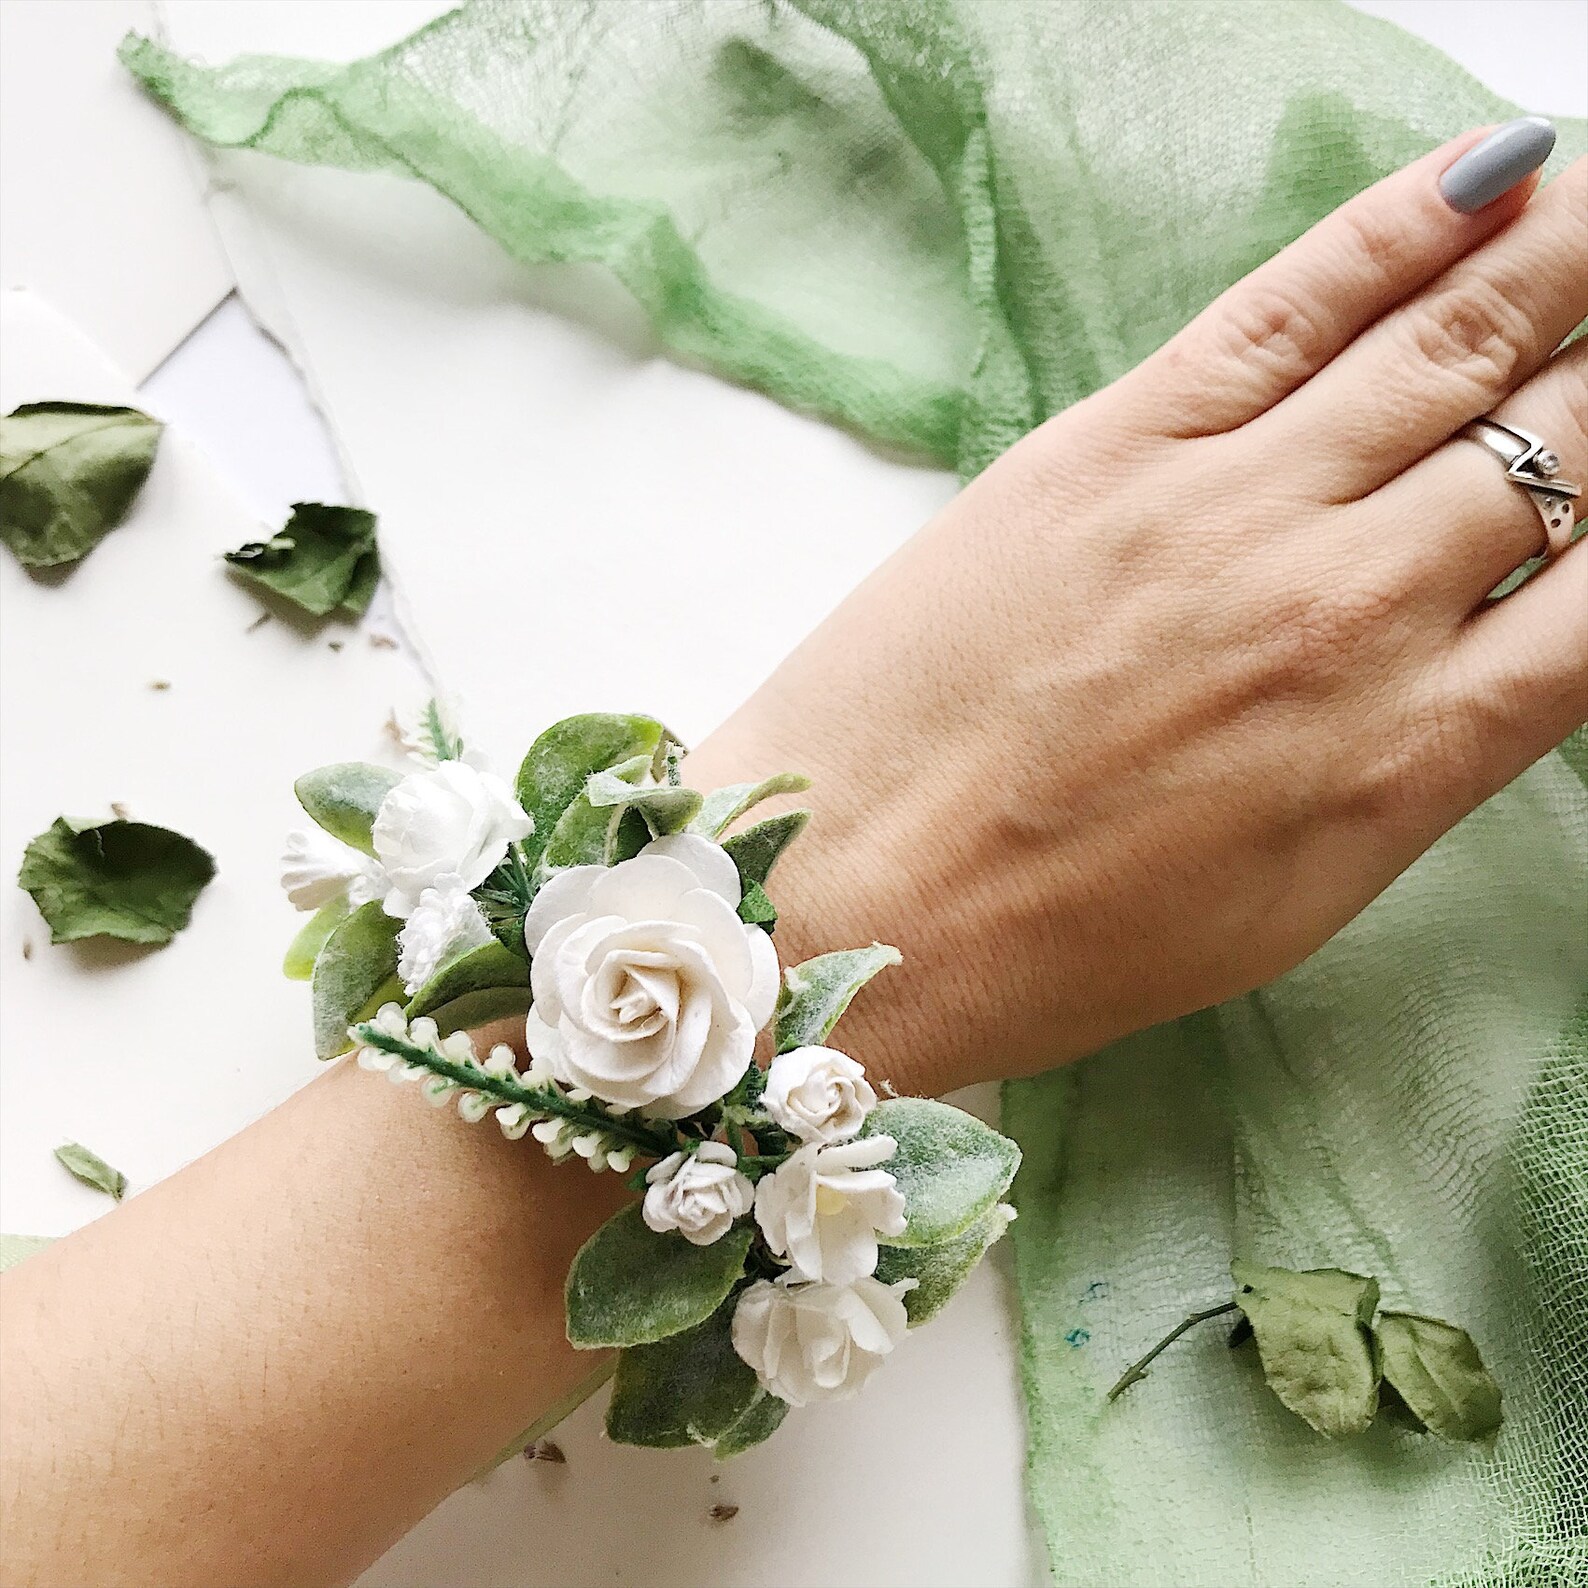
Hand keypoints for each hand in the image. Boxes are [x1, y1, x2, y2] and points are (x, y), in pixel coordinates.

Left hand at [686, 128, 1586, 1097]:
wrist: (856, 900)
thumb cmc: (1058, 938)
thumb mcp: (1287, 894)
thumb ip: (1411, 764)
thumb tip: (1493, 649)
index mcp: (1405, 755)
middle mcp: (1346, 616)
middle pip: (1558, 444)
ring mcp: (1226, 517)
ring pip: (1448, 350)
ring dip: (1562, 263)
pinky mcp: (1107, 451)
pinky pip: (1291, 307)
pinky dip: (1404, 231)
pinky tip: (1493, 175)